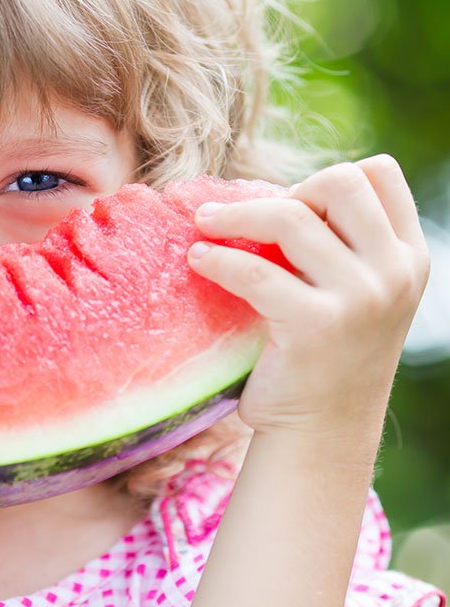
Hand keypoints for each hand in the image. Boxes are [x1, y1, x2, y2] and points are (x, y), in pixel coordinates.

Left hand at [187, 155, 429, 440]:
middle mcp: (394, 272)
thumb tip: (268, 191)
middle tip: (249, 219)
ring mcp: (360, 298)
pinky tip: (198, 260)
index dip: (326, 179)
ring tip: (204, 223)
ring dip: (234, 214)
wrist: (322, 432)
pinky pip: (253, 269)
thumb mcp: (355, 292)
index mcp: (408, 257)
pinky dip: (216, 257)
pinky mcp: (316, 325)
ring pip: (290, 216)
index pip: (378, 173)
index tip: (291, 207)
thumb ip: (340, 244)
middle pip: (339, 181)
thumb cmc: (325, 353)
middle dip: (285, 190)